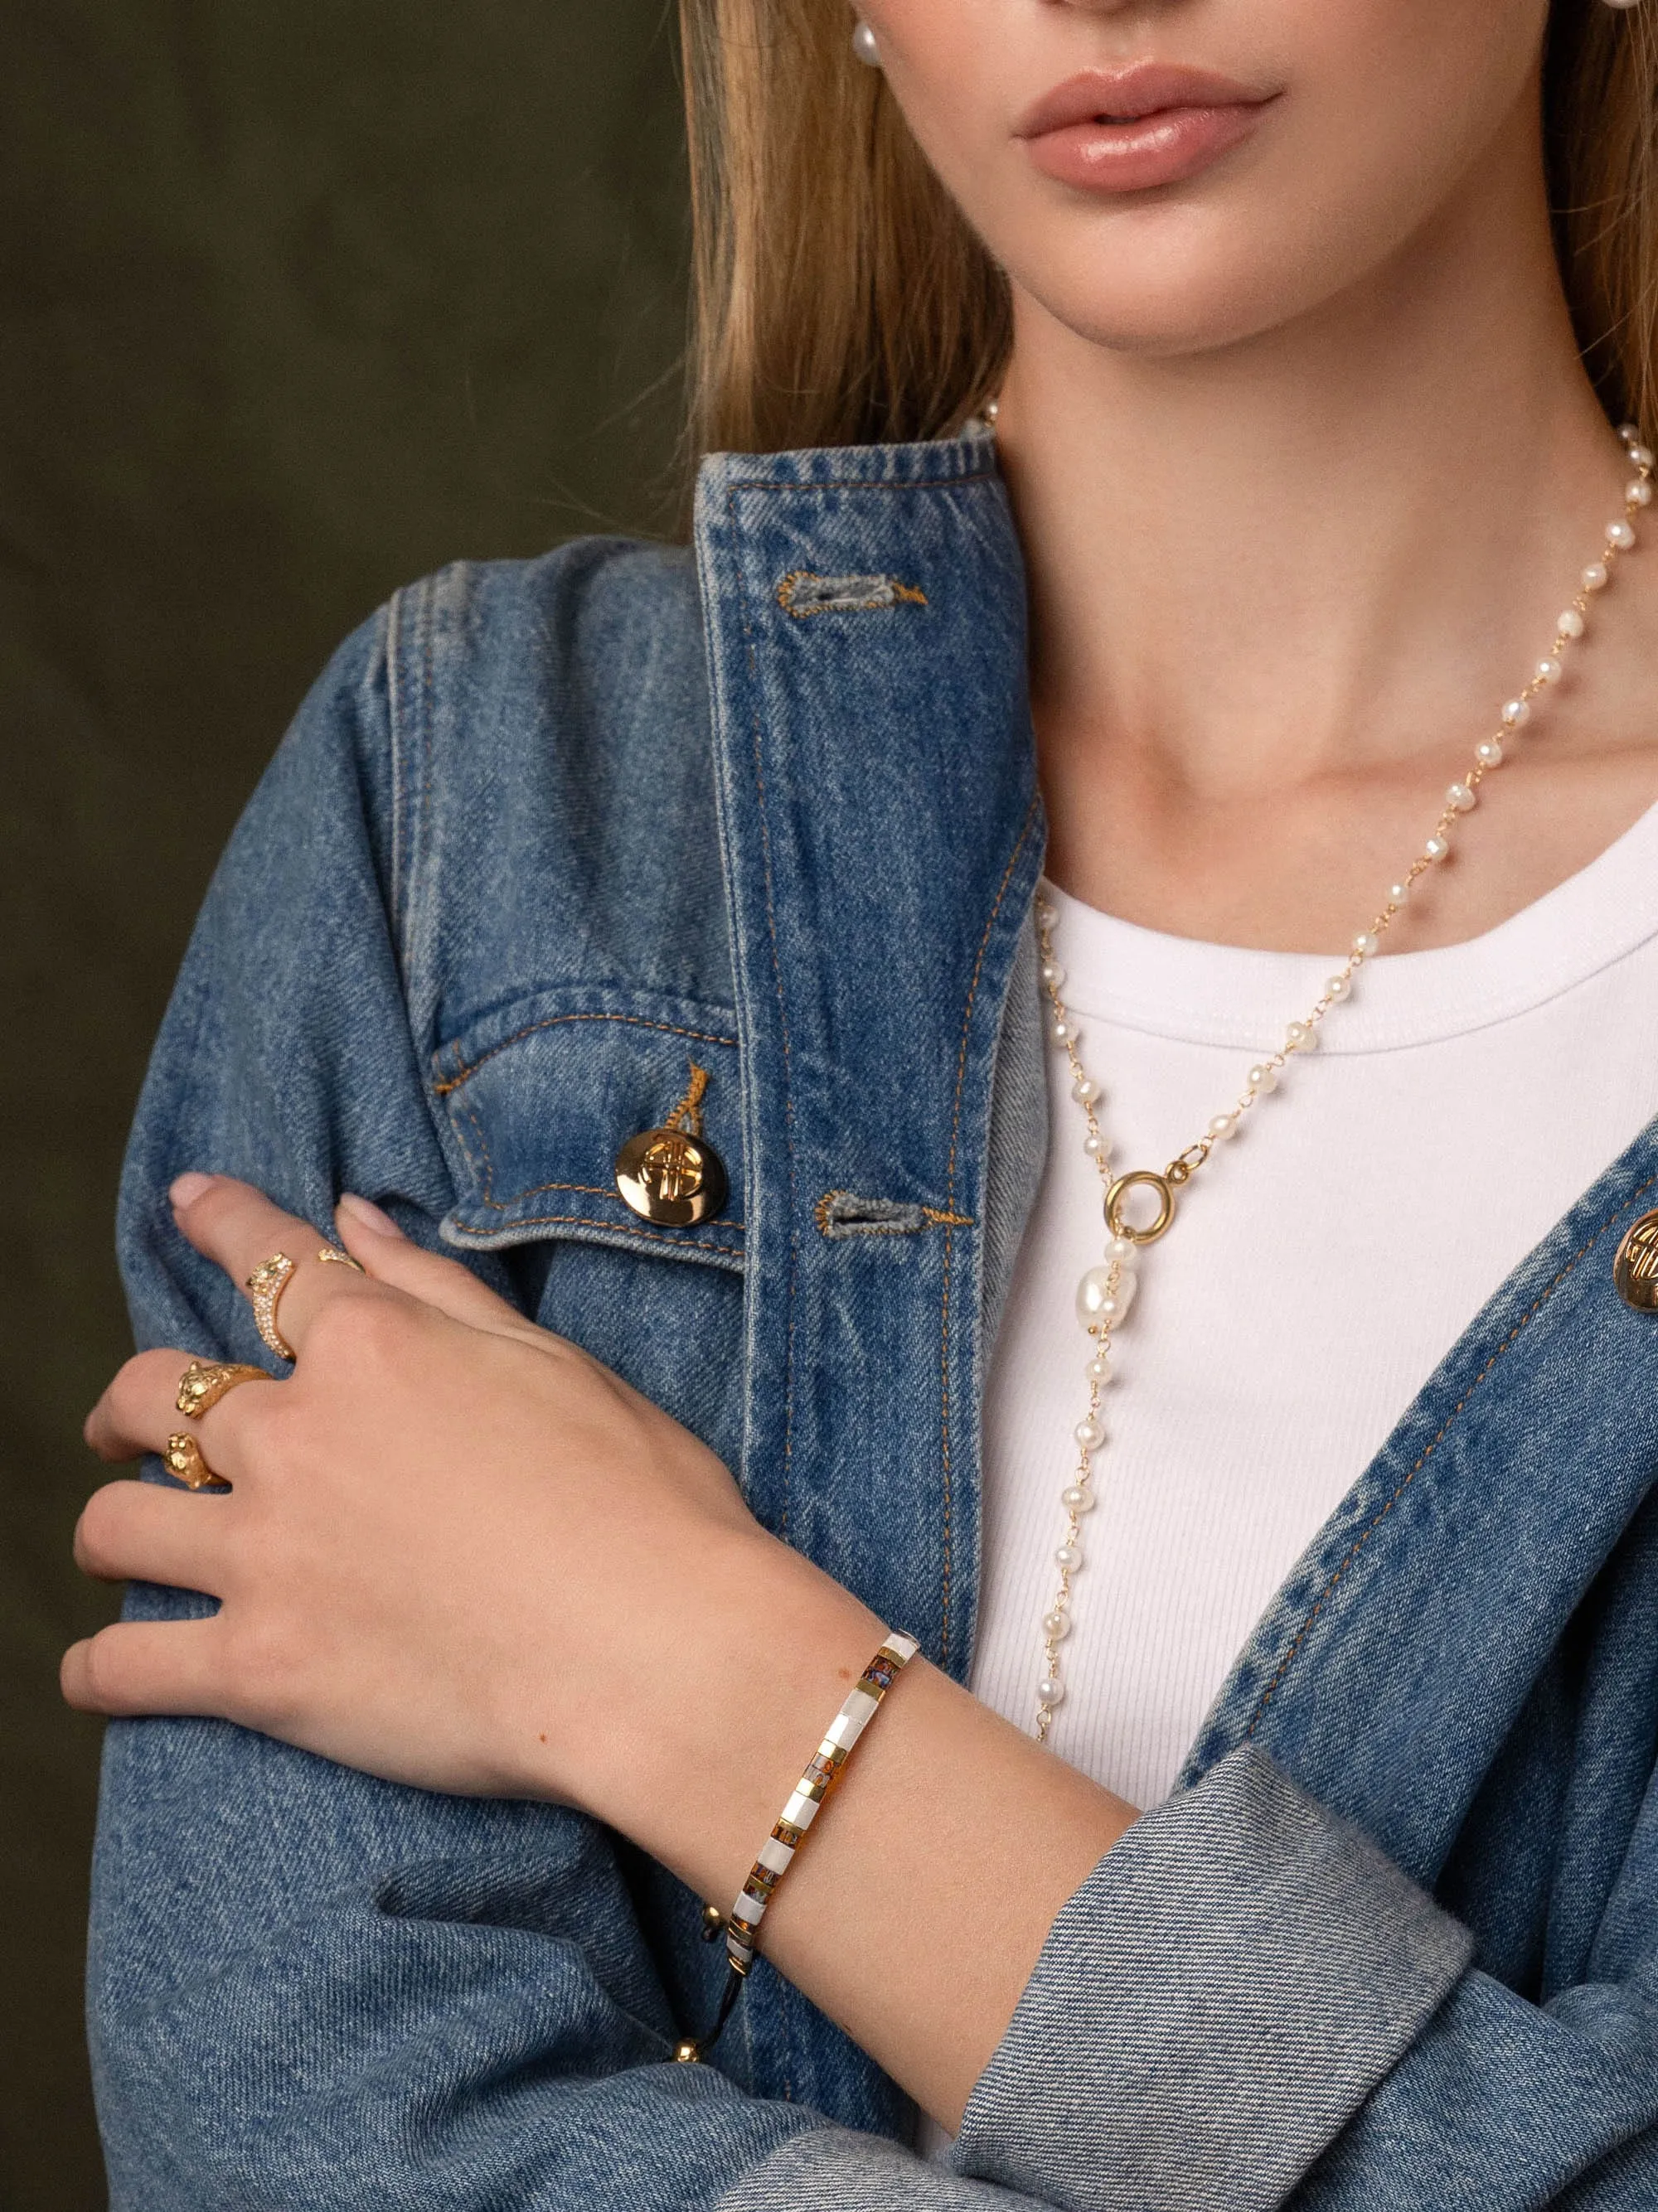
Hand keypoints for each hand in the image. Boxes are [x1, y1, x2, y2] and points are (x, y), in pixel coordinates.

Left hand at [63, 1175, 865, 1859]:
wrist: (662, 1653)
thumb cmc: (644, 1503)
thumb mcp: (555, 1362)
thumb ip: (437, 1287)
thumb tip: (352, 1216)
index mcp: (377, 1346)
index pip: (268, 1259)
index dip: (220, 1221)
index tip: (188, 1201)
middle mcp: (300, 1435)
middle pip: (155, 1394)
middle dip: (126, 1405)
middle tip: (125, 1428)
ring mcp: (269, 1552)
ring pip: (117, 1523)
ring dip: (110, 1529)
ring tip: (123, 1545)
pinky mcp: (260, 1669)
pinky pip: (124, 1666)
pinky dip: (98, 1669)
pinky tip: (103, 1672)